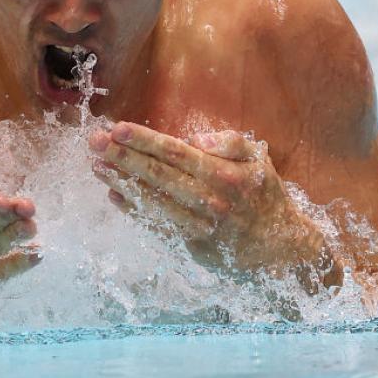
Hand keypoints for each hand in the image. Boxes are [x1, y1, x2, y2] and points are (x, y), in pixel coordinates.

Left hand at [88, 122, 339, 292]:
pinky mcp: (193, 246)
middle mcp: (211, 200)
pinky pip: (158, 225)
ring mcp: (200, 226)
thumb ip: (232, 142)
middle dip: (124, 157)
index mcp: (225, 174)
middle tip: (94, 142)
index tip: (117, 128)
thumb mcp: (260, 161)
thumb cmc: (265, 196)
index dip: (145, 140)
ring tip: (97, 166)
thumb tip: (197, 138)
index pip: (176, 153)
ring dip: (123, 182)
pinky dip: (135, 211)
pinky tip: (115, 195)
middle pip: (159, 175)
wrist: (282, 249)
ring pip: (154, 201)